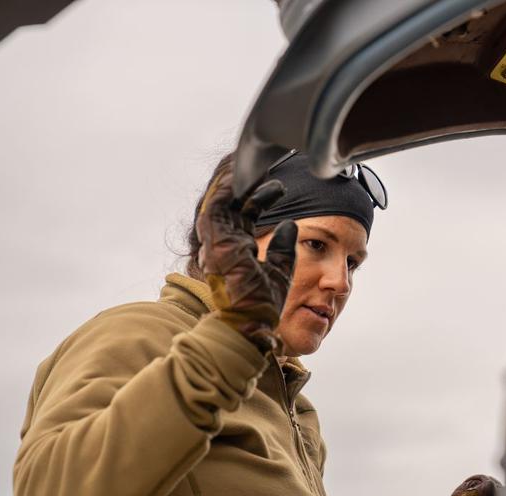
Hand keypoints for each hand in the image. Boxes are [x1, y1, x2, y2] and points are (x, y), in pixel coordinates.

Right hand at [196, 159, 297, 353]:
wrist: (252, 324)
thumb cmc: (262, 306)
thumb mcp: (280, 271)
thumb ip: (283, 249)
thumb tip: (289, 227)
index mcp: (237, 251)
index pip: (245, 217)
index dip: (259, 198)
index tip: (279, 186)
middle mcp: (224, 244)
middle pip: (232, 203)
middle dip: (246, 181)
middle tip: (264, 163)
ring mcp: (218, 242)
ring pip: (221, 200)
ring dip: (235, 179)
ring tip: (252, 160)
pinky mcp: (216, 242)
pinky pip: (217, 206)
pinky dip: (228, 189)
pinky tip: (242, 174)